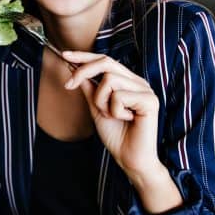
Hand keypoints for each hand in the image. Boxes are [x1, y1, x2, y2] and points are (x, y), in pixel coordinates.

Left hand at [62, 50, 161, 179]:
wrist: (130, 159)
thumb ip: (90, 90)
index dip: (84, 56)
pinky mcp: (149, 100)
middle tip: (69, 85)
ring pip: (110, 80)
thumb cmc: (117, 136)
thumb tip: (76, 71)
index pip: (105, 61)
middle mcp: (137, 82)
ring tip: (111, 115)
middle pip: (106, 62)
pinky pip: (119, 96)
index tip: (65, 55)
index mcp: (127, 82)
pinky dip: (115, 111)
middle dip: (83, 72)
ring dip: (101, 101)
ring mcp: (145, 90)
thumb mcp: (97, 109)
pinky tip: (126, 120)